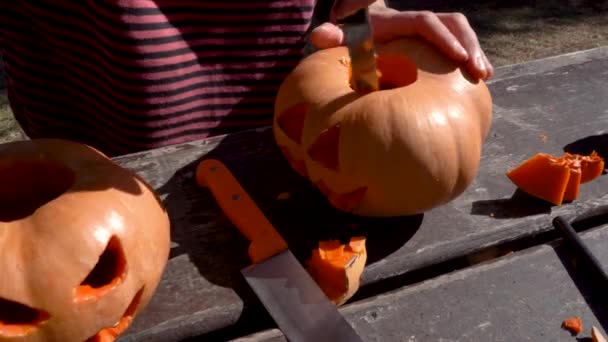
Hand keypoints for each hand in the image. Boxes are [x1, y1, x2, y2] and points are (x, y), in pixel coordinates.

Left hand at [310, 1, 493, 79]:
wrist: (352, 28)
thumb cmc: (346, 38)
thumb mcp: (337, 38)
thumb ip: (330, 37)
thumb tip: (320, 35)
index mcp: (394, 20)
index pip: (425, 22)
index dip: (443, 38)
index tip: (459, 58)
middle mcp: (414, 20)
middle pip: (451, 21)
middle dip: (469, 44)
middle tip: (479, 71)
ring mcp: (425, 31)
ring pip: (458, 31)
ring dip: (474, 51)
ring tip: (485, 75)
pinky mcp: (430, 44)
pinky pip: (454, 45)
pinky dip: (466, 59)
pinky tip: (477, 80)